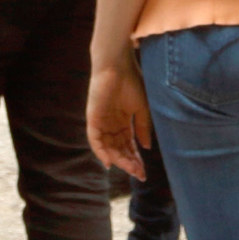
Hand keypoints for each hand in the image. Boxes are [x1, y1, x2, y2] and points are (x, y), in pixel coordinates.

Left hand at [87, 57, 152, 176]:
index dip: (136, 159)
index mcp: (123, 122)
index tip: (144, 173)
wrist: (118, 65)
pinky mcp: (93, 118)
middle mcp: (112, 124)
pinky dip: (101, 152)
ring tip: (130, 169)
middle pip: (119, 149)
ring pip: (109, 148)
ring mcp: (102, 122)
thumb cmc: (132, 82)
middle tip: (139, 174)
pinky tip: (110, 162)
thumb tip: (146, 148)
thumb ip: (143, 128)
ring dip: (119, 160)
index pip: (129, 146)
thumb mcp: (142, 108)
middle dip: (129, 163)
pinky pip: (95, 140)